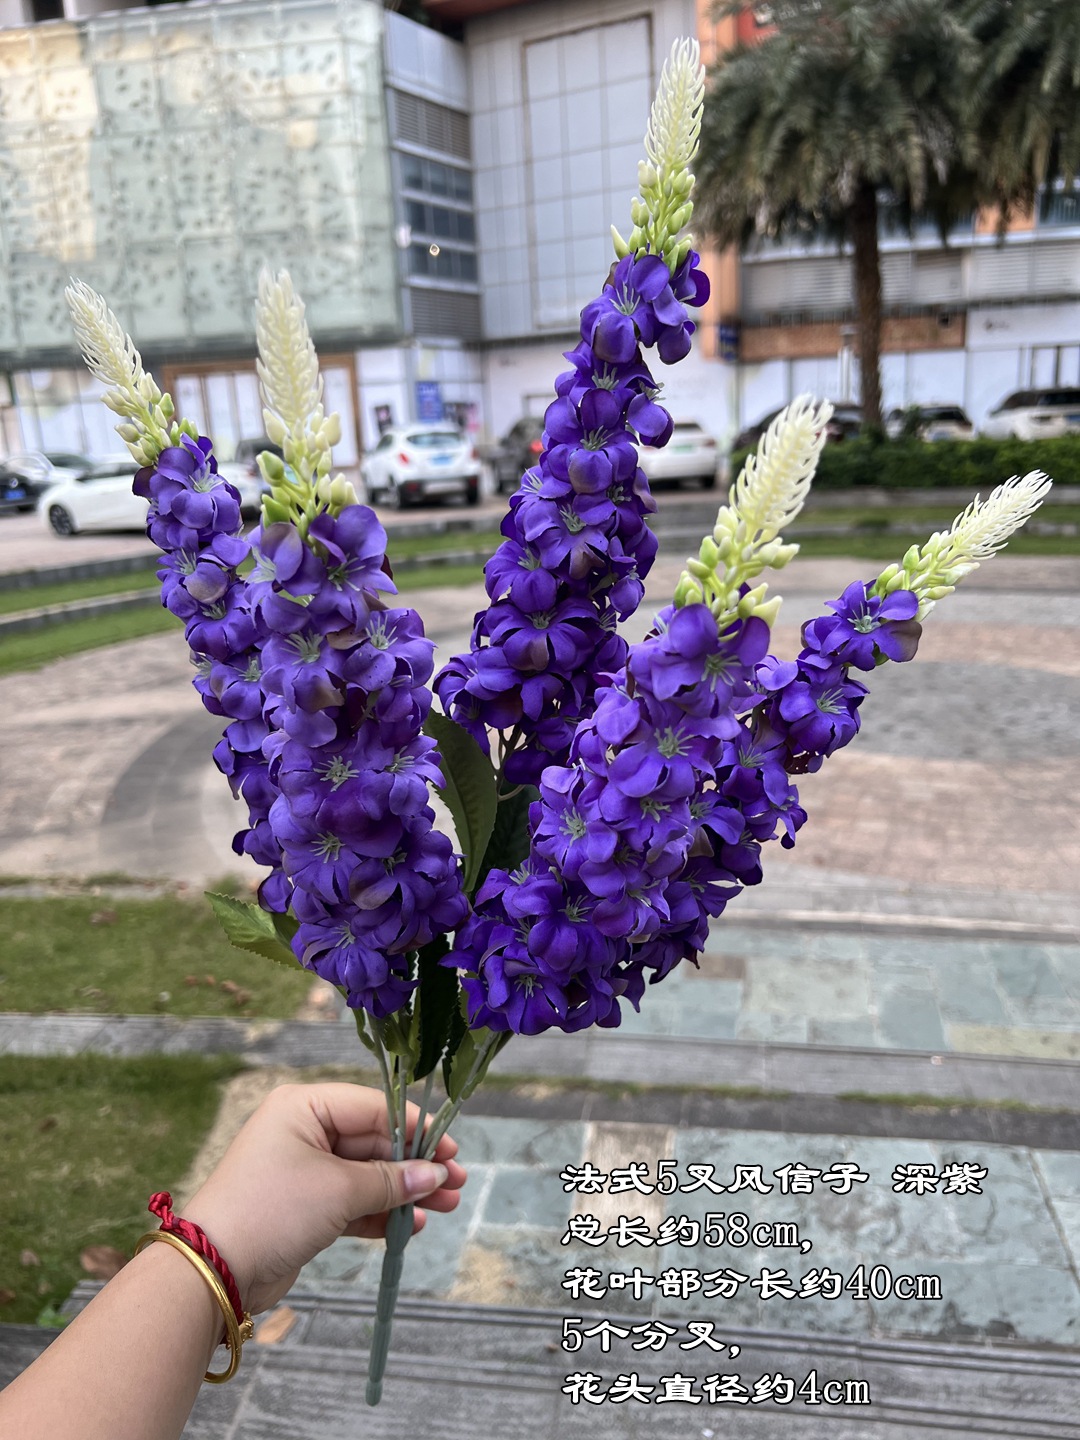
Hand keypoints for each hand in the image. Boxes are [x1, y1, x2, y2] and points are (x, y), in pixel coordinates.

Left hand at [182, 1082, 464, 1314]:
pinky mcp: (304, 1209)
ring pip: (367, 1176)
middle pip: (374, 1142)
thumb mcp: (338, 1188)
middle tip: (456, 1184)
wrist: (214, 1271)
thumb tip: (434, 1175)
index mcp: (305, 1107)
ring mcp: (303, 1172)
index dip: (416, 1129)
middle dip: (415, 1165)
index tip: (450, 1152)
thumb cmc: (273, 1209)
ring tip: (444, 1208)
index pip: (374, 1107)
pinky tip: (411, 1226)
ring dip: (404, 1192)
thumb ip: (391, 1181)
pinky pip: (352, 1203)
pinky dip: (380, 1214)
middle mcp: (304, 1132)